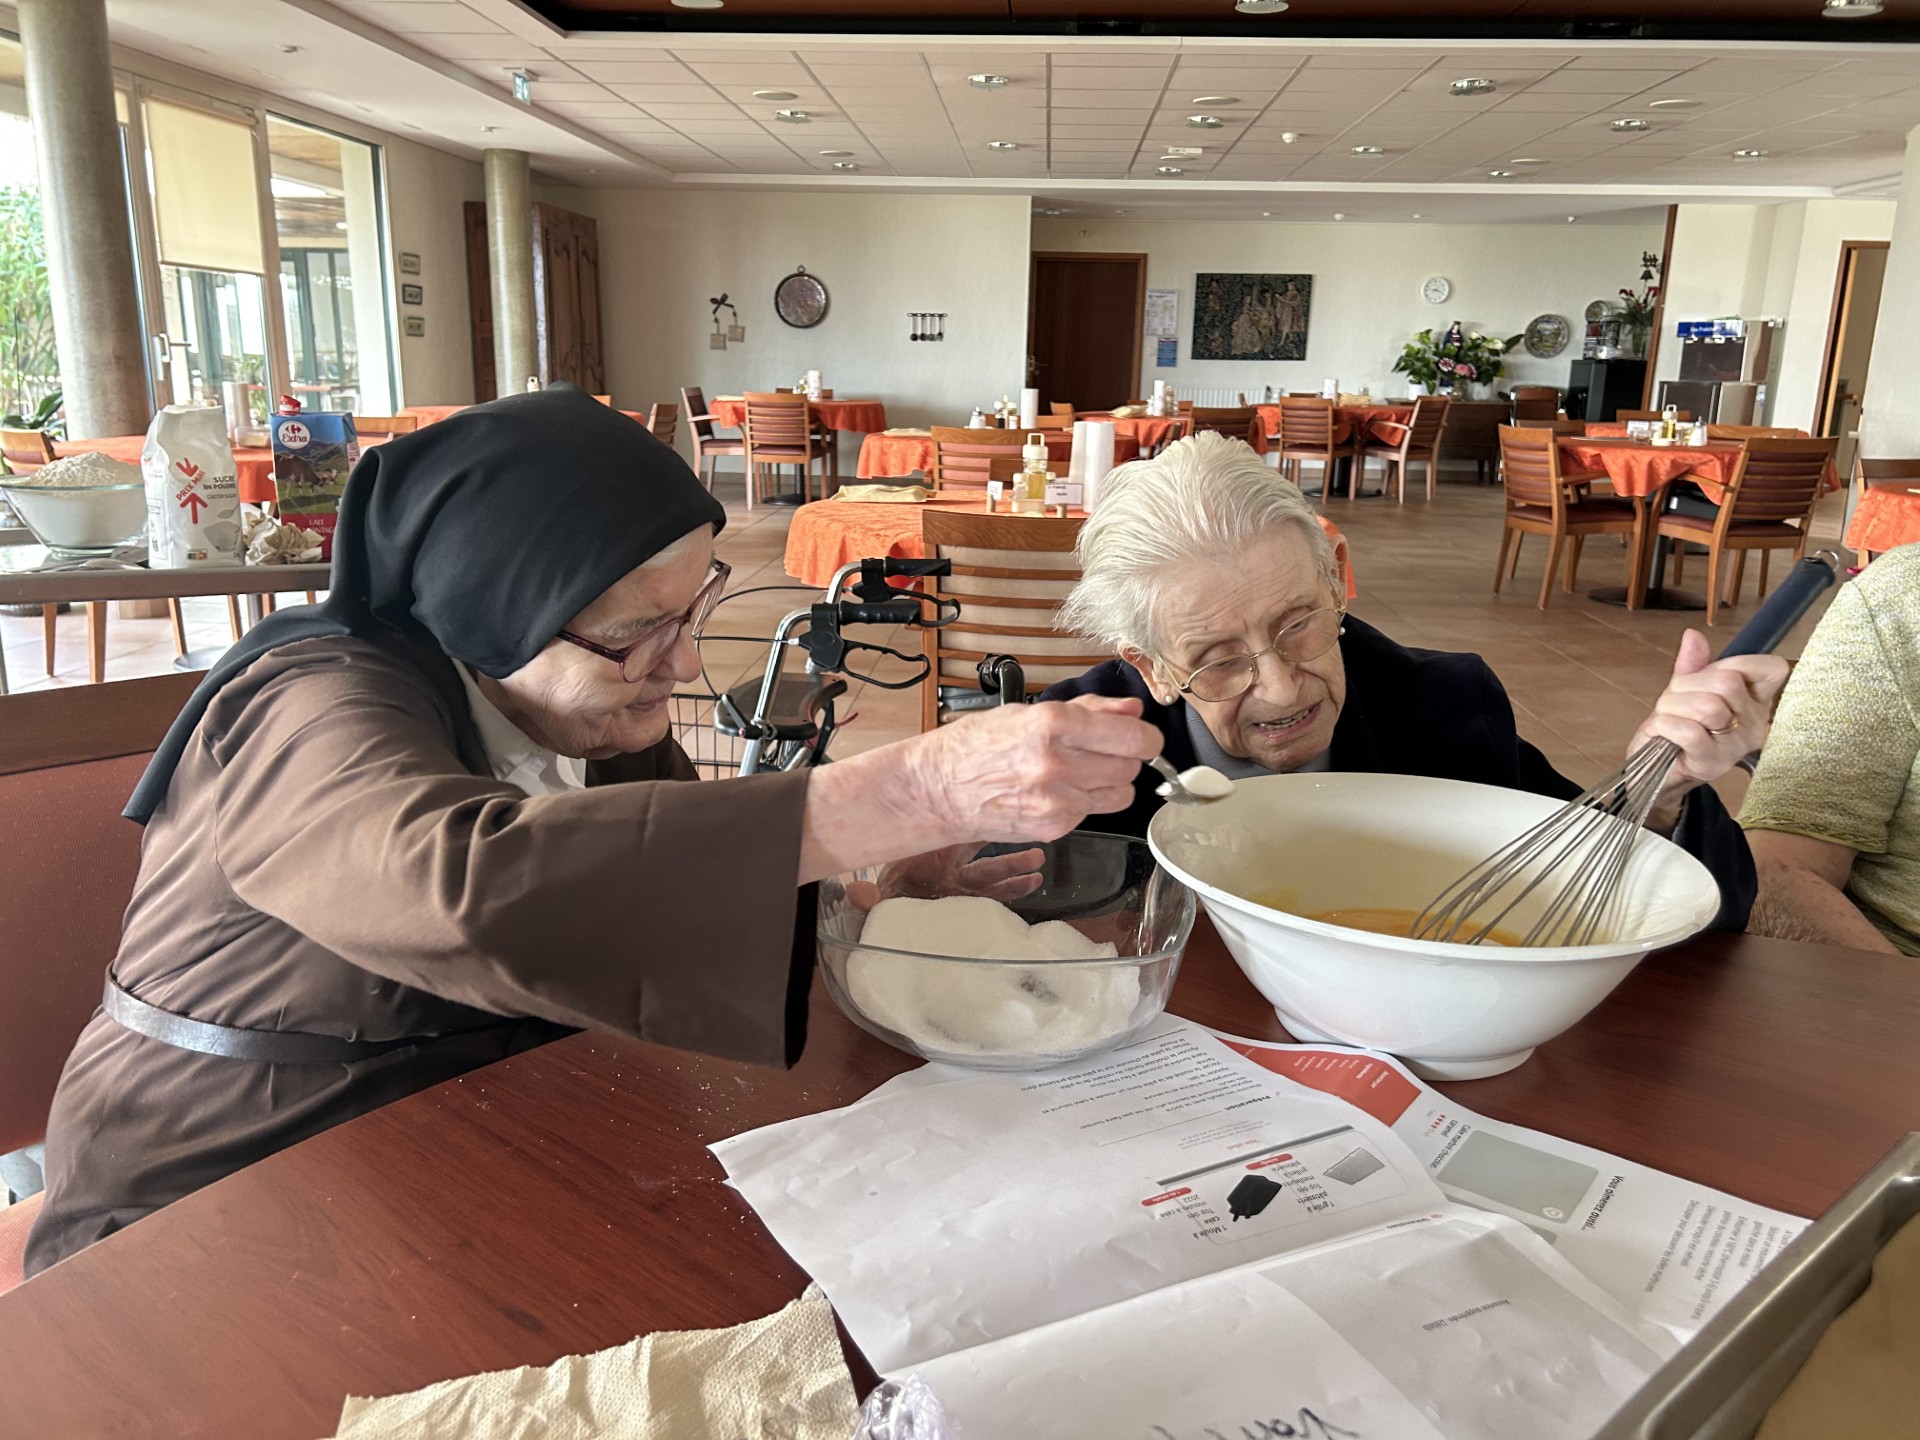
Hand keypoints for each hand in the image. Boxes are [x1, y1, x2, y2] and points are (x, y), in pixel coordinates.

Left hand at [844, 843, 1046, 911]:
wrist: (887, 912)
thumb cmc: (886, 893)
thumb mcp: (874, 893)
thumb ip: (865, 897)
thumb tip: (854, 892)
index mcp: (931, 857)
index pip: (958, 836)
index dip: (976, 827)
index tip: (996, 815)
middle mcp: (951, 868)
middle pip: (981, 858)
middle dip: (1005, 855)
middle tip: (1031, 849)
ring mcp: (961, 885)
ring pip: (992, 875)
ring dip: (1014, 869)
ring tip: (1037, 866)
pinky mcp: (966, 903)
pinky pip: (993, 897)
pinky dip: (1012, 890)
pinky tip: (1032, 883)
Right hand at [909, 696, 1163, 845]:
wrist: (938, 790)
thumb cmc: (976, 746)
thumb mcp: (1028, 713)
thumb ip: (1088, 712)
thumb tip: (1132, 711)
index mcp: (1052, 725)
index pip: (1132, 738)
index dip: (1146, 737)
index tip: (1143, 737)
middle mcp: (1057, 765)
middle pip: (1131, 766)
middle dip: (1124, 757)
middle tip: (1100, 751)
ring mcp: (1057, 801)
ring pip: (1121, 794)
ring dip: (1110, 782)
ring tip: (1078, 772)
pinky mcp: (1054, 828)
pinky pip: (1094, 813)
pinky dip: (1085, 802)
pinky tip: (1055, 791)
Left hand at [1634, 629, 1788, 830]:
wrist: (1654, 769)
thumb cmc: (1676, 727)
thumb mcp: (1684, 689)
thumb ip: (1692, 663)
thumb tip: (1693, 636)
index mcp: (1756, 701)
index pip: (1771, 668)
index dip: (1735, 663)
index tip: (1709, 677)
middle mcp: (1755, 724)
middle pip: (1727, 682)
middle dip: (1687, 684)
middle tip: (1675, 701)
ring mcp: (1735, 746)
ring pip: (1708, 706)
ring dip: (1672, 706)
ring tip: (1667, 718)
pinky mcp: (1711, 763)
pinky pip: (1689, 731)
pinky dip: (1665, 724)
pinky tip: (1661, 732)